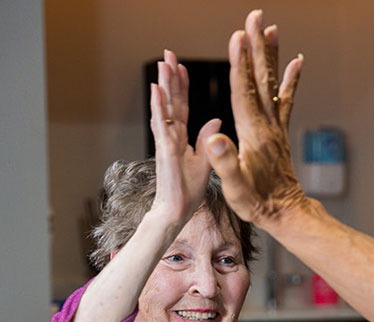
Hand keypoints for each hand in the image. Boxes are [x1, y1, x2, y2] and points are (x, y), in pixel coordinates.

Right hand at [149, 48, 222, 226]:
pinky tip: (156, 90)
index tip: (180, 66)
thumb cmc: (188, 194)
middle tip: (168, 53)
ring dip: (164, 86)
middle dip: (170, 78)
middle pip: (172, 102)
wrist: (177, 215)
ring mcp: (168, 144)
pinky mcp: (166, 153)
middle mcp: (173, 138)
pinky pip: (163, 126)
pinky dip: (160, 107)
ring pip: (166, 109)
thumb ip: (208, 143)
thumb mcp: (204, 165)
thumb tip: (216, 120)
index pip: (182, 108)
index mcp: (183, 140)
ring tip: (163, 63)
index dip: (181, 87)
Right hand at [207, 9, 304, 226]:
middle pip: (260, 78)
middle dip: (256, 47)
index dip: (240, 63)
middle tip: (256, 17)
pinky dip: (290, 79)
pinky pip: (286, 99)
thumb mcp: (236, 188)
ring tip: (272, 29)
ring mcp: (276, 127)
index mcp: (253, 133)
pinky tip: (296, 62)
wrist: (287, 214)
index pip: (244, 90)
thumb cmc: (258, 204)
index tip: (238, 36)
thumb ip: (226, 164)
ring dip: (271, 55)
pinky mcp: (280, 132)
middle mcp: (268, 124)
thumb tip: (214, 139)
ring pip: (272, 84)